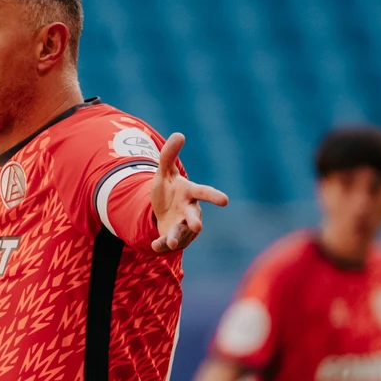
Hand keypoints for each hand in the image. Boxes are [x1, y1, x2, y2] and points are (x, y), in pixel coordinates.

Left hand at [150, 133, 228, 251]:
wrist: (163, 209)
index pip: (203, 193)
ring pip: (181, 232)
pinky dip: (162, 245)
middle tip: (198, 227)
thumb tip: (179, 134)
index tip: (225, 200)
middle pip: (195, 216)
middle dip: (196, 222)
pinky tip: (155, 247)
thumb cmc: (169, 188)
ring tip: (170, 241)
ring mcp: (182, 225)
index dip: (213, 196)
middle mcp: (189, 210)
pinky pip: (168, 242)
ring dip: (176, 236)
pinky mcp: (173, 236)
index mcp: (189, 193)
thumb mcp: (164, 171)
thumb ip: (169, 155)